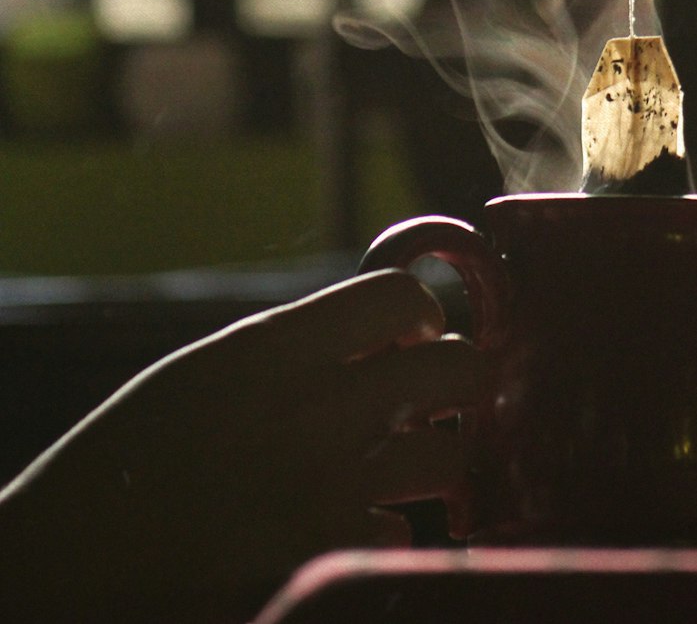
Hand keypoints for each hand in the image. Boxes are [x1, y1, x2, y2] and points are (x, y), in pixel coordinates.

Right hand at [0, 270, 481, 621]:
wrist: (74, 564)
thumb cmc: (130, 458)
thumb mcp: (206, 372)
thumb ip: (293, 350)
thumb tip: (378, 334)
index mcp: (274, 349)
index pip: (399, 296)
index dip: (421, 309)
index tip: (416, 329)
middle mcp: (315, 410)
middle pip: (455, 367)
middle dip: (458, 376)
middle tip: (434, 395)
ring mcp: (330, 492)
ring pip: (449, 455)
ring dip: (435, 456)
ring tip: (402, 461)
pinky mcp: (331, 560)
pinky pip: (403, 534)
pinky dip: (386, 529)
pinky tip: (351, 527)